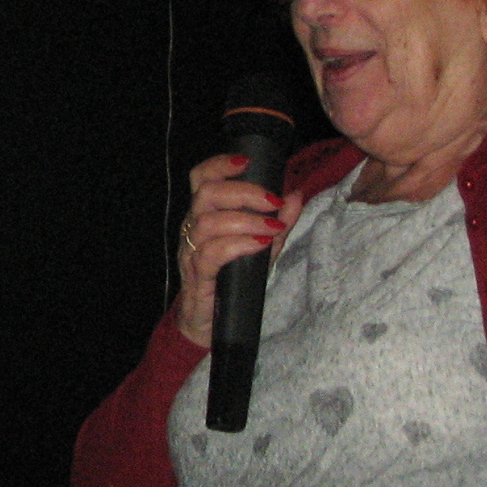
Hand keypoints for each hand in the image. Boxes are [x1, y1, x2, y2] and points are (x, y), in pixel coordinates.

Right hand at [174, 153, 302, 346]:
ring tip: (272, 229)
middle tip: (273, 202)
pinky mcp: (196, 276)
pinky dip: (239, 244)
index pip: (201, 178)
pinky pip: (211, 253)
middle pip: (206, 193)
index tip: (248, 161)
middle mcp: (193, 229)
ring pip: (208, 222)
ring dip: (246, 220)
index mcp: (204, 215)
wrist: (209, 326)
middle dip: (244, 191)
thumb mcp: (261, 249)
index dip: (219, 163)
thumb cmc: (232, 283)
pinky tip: (259, 245)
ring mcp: (191, 252)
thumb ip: (278, 223)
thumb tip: (295, 195)